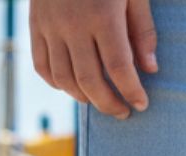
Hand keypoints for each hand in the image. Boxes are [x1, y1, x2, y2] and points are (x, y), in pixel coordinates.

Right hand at [30, 0, 157, 119]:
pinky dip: (57, 83)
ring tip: (100, 101)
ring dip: (84, 98)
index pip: (119, 67)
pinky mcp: (35, 23)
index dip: (132, 91)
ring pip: (64, 79)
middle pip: (90, 81)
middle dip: (109, 103)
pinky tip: (73, 87)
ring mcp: (50, 24)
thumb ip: (142, 29)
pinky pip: (42, 66)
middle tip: (123, 112)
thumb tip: (150, 69)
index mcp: (102, 14)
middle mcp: (73, 23)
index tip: (142, 105)